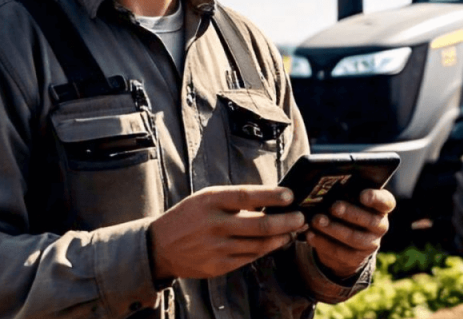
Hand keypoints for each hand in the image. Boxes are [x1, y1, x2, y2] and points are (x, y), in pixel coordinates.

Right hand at [149, 185, 307, 279]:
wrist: (161, 246)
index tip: (290, 195)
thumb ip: (234, 198)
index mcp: (211, 201)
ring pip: (259, 244)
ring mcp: (216, 248)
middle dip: (286, 222)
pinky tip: (276, 243)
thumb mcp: (206, 198)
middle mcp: (214, 224)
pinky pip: (249, 258)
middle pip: (260, 225)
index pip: (246, 196)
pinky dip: (266, 250)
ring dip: (281, 237)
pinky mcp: (218, 266)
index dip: (271, 196)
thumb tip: (271, 198)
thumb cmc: (190, 216)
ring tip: (293, 230)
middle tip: (301, 217)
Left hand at [306, 188, 394, 278]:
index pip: (386, 202)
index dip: (376, 199)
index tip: (363, 195)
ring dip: (333, 229)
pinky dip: (322, 242)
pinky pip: (339, 252)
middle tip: (333, 207)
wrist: (346, 241)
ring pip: (354, 238)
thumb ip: (344, 192)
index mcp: (381, 207)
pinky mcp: (355, 258)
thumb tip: (324, 187)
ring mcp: (370, 244)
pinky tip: (310, 234)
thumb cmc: (346, 208)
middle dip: (350, 213)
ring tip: (316, 220)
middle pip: (370, 221)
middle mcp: (380, 226)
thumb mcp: (349, 199)